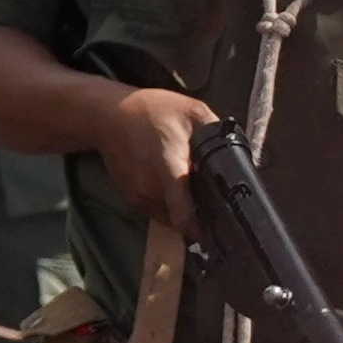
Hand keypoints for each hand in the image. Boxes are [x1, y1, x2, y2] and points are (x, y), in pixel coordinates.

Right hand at [96, 87, 216, 223]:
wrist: (106, 115)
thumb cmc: (151, 111)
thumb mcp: (193, 112)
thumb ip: (216, 134)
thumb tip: (235, 156)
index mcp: (169, 171)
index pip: (183, 214)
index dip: (201, 229)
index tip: (217, 232)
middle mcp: (151, 190)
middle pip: (181, 218)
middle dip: (198, 213)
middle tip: (210, 195)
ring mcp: (138, 197)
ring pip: (169, 217)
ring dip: (182, 209)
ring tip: (190, 186)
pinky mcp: (131, 198)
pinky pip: (156, 210)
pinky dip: (167, 203)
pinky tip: (171, 182)